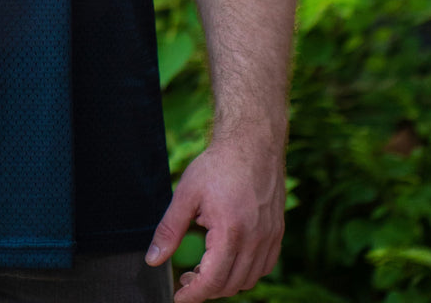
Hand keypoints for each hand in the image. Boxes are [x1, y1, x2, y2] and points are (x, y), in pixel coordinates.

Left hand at [144, 137, 284, 301]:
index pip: (213, 280)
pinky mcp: (277, 232)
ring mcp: (270, 237)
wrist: (252, 143)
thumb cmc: (218, 165)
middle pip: (231, 284)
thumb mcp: (186, 194)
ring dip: (226, 281)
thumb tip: (153, 260)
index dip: (194, 294)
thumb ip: (169, 230)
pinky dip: (246, 271)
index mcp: (230, 231)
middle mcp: (255, 239)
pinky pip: (264, 266)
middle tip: (187, 277)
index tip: (179, 297)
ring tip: (206, 267)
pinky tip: (229, 257)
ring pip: (249, 279)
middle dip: (206, 288)